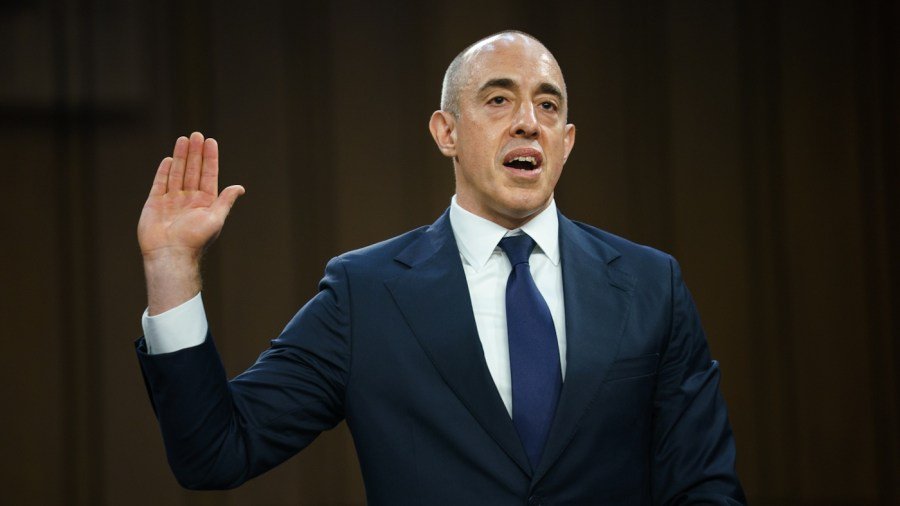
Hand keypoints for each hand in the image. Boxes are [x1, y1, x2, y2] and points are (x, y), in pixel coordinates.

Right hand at [138, 132, 243, 313]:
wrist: (170, 255)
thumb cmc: (195, 240)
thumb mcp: (215, 218)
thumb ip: (225, 201)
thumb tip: (240, 187)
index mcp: (205, 203)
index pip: (208, 175)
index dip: (209, 158)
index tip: (210, 142)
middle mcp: (189, 200)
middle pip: (192, 171)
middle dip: (195, 153)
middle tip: (197, 134)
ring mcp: (172, 201)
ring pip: (177, 173)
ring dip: (181, 156)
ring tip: (184, 139)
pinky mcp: (155, 204)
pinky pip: (160, 184)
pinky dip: (164, 171)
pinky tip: (169, 159)